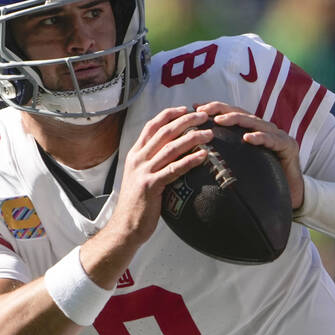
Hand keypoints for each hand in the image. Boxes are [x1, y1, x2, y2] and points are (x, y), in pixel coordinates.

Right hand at [108, 106, 212, 245]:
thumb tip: (172, 150)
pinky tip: (204, 156)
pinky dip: (190, 160)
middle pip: (164, 131)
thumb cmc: (137, 203)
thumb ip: (151, 161)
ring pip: (171, 147)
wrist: (126, 226)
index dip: (170, 114)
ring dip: (192, 138)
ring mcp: (143, 171)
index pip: (153, 125)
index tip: (187, 109)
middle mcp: (138, 159)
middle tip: (204, 116)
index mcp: (135, 154)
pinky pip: (174, 169)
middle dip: (186, 121)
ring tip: (209, 134)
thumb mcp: (139, 176)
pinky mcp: (151, 186)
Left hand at [196, 102, 305, 209]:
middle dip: (220, 109)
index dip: (214, 108)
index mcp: (252, 130)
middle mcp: (264, 129)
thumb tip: (194, 155)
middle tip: (202, 110)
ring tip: (220, 121)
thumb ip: (224, 156)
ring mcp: (277, 136)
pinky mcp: (289, 146)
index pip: (231, 114)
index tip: (194, 106)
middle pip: (241, 113)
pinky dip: (260, 137)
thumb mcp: (239, 165)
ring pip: (255, 122)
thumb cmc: (261, 181)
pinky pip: (273, 140)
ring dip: (236, 120)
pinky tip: (248, 138)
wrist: (289, 195)